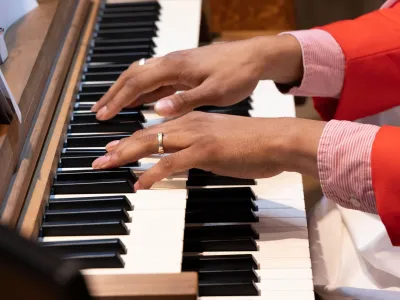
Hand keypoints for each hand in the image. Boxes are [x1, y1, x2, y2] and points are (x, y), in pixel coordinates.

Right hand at [91, 35, 301, 119]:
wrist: (255, 57)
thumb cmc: (237, 72)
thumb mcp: (214, 91)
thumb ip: (185, 100)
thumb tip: (157, 109)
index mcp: (175, 67)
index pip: (137, 83)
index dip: (118, 99)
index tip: (103, 115)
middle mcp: (171, 63)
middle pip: (133, 77)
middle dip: (113, 94)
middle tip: (97, 112)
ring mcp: (176, 65)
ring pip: (142, 77)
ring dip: (124, 92)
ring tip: (111, 107)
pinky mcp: (183, 70)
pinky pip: (155, 80)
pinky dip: (142, 91)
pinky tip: (139, 101)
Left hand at [92, 112, 324, 189]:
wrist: (276, 139)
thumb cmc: (252, 143)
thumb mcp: (220, 143)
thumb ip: (200, 148)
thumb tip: (188, 159)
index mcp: (192, 121)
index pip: (155, 130)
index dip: (132, 140)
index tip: (114, 148)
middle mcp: (190, 124)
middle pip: (146, 135)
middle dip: (119, 148)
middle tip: (100, 159)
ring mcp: (196, 136)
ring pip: (152, 144)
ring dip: (126, 156)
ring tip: (107, 165)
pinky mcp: (205, 150)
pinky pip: (171, 163)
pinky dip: (152, 174)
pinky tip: (139, 184)